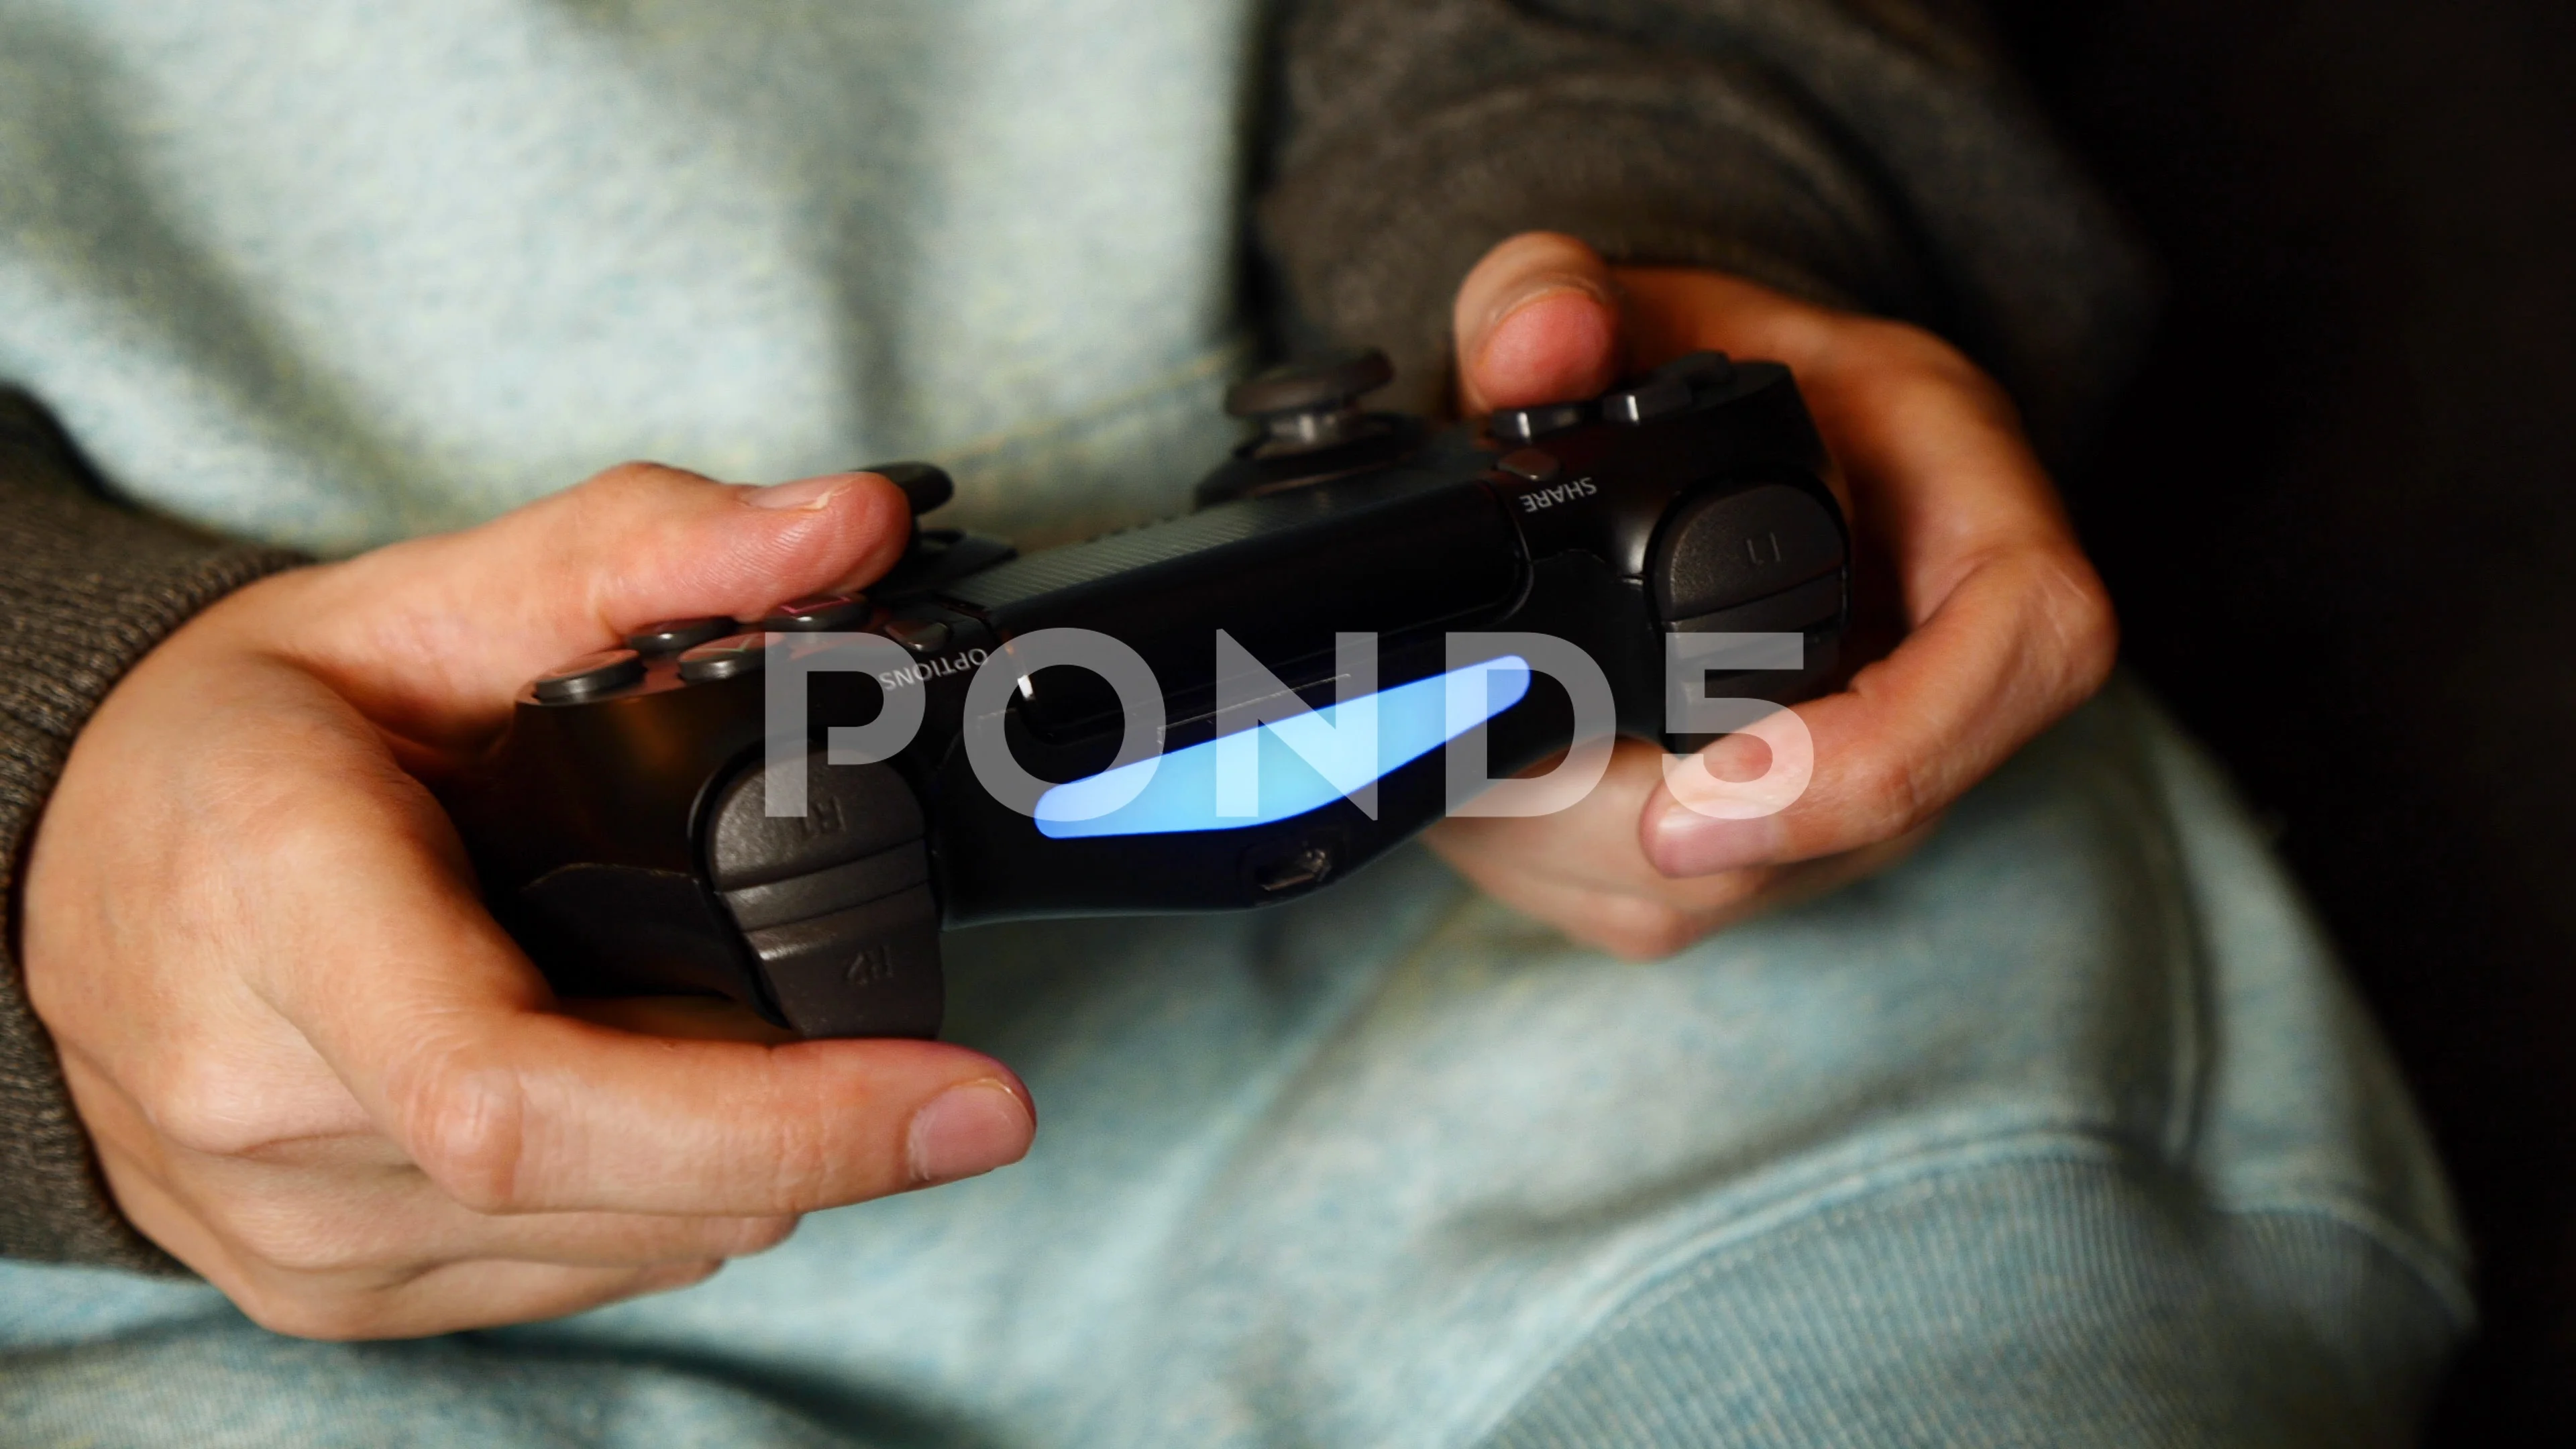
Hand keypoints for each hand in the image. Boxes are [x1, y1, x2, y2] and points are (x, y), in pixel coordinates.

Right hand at [22, 466, 1036, 1339]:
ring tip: (738, 1025)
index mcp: (276, 915)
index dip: (780, 1116)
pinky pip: (573, 1275)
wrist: (65, 868)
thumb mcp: (422, 597)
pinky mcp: (326, 1290)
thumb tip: (852, 523)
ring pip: (631, 1245)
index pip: (527, 1092)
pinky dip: (662, 1194)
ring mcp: (291, 1229)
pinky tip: (647, 1083)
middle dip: (815, 1119)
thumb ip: (646, 548)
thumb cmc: (235, 737)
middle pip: (628, 1185)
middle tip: (897, 1035)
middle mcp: (264, 1107)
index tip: (969, 1101)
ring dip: (748, 1157)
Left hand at [1427, 232, 2116, 956]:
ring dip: (1593, 856)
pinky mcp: (1802, 839)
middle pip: (1860, 819)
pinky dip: (1573, 870)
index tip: (1691, 809)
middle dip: (1654, 826)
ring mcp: (1886, 762)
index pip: (2027, 645)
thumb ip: (1547, 297)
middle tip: (1507, 777)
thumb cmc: (1677, 360)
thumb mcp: (1613, 297)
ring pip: (1756, 885)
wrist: (1673, 428)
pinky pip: (1696, 902)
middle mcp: (1953, 646)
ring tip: (1486, 763)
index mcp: (1965, 491)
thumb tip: (1542, 338)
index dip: (1878, 757)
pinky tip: (1504, 796)